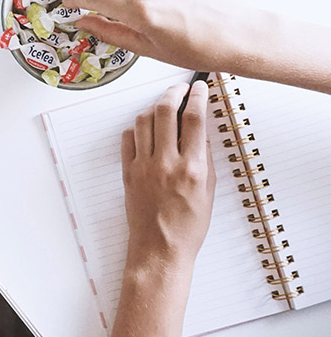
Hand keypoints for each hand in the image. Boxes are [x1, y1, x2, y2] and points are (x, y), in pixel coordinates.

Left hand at [122, 80, 215, 275]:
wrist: (160, 249)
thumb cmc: (188, 227)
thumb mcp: (209, 192)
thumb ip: (204, 159)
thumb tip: (200, 132)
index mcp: (192, 168)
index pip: (195, 119)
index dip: (198, 96)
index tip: (200, 87)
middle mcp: (166, 163)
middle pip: (165, 112)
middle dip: (173, 93)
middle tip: (180, 89)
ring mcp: (143, 167)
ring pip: (143, 121)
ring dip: (154, 108)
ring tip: (163, 109)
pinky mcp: (127, 172)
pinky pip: (128, 139)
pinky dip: (137, 129)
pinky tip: (145, 131)